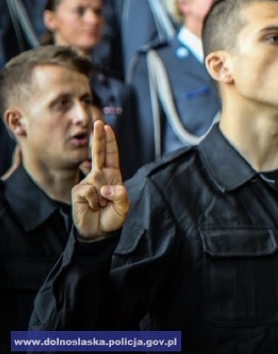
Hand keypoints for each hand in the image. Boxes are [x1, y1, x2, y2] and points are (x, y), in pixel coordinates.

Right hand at [72, 121, 128, 239]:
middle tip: (99, 122)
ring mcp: (88, 182)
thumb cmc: (112, 217)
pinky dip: (94, 201)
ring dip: (103, 197)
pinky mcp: (78, 192)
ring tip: (102, 206)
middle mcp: (100, 175)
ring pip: (97, 182)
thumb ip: (120, 195)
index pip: (111, 155)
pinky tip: (92, 207)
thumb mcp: (124, 207)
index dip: (110, 141)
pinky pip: (89, 192)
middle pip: (98, 153)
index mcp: (113, 175)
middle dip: (99, 137)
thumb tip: (106, 187)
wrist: (98, 232)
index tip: (107, 127)